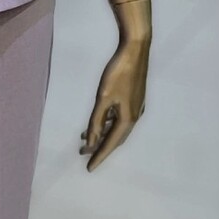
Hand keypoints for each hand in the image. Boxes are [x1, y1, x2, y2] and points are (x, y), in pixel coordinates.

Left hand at [79, 3, 150, 170]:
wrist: (136, 49)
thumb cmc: (118, 72)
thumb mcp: (103, 97)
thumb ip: (96, 119)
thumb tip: (91, 140)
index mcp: (128, 119)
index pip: (110, 143)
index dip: (99, 156)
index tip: (88, 168)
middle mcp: (134, 117)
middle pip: (115, 138)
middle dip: (99, 147)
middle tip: (83, 154)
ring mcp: (136, 107)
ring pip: (117, 127)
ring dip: (102, 133)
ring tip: (86, 139)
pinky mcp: (134, 98)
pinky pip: (119, 117)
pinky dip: (108, 122)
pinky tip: (99, 120)